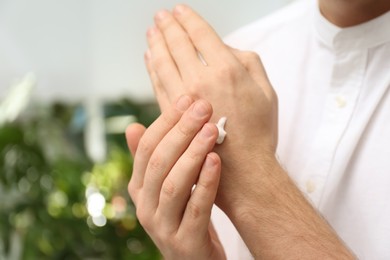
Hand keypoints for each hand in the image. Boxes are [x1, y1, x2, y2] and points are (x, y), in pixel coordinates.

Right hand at [126, 96, 225, 259]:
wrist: (195, 259)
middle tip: (202, 106)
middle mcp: (145, 207)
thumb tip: (133, 127)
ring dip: (192, 153)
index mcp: (139, 188)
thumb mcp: (165, 186)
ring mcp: (163, 227)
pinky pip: (196, 210)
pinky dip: (205, 184)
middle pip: (159, 162)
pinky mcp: (186, 243)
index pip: (147, 148)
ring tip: (211, 129)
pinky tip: (217, 161)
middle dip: (181, 131)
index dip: (166, 121)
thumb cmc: (183, 214)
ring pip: (173, 184)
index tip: (187, 98)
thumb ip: (151, 159)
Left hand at [145, 5, 277, 212]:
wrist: (243, 171)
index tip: (179, 10)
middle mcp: (202, 80)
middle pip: (178, 45)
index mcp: (227, 69)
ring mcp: (184, 99)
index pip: (200, 35)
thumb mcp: (266, 91)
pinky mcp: (173, 116)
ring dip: (156, 45)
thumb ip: (248, 62)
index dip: (187, 19)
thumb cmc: (258, 132)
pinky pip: (158, 85)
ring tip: (152, 33)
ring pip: (163, 63)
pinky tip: (150, 59)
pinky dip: (152, 69)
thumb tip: (225, 48)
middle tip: (161, 16)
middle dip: (168, 27)